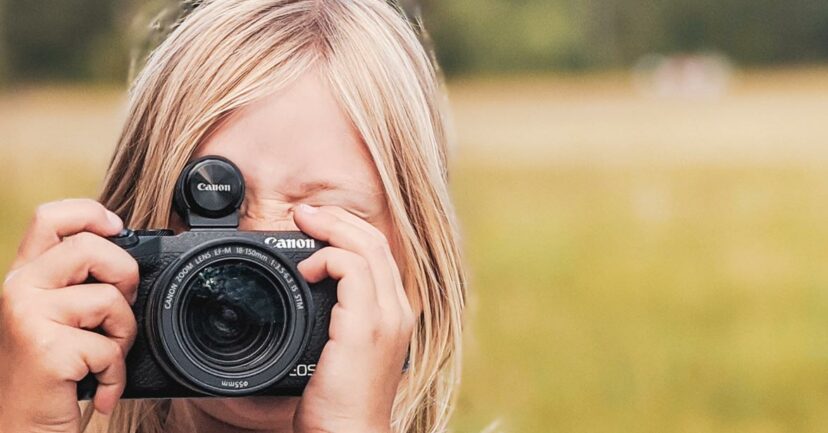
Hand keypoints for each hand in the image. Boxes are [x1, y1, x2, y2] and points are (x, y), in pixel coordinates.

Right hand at [0, 199, 138, 432]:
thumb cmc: (51, 376)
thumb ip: (79, 284)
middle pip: (90, 247)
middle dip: (125, 276)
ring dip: (124, 334)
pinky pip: (110, 346)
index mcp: (24, 276)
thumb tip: (128, 251)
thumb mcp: (59, 319)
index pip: (49, 217)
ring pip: (109, 298)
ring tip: (103, 358)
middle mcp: (18, 289)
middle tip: (119, 311)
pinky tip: (98, 389)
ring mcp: (27, 316)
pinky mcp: (44, 348)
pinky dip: (116, 374)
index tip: (117, 227)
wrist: (21, 429)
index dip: (90, 212)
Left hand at [292, 204, 414, 432]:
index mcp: (395, 314)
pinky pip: (353, 270)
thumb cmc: (340, 402)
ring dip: (332, 228)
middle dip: (339, 219)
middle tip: (305, 213)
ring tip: (303, 223)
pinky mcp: (367, 326)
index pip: (380, 255)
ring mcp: (387, 317)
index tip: (317, 224)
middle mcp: (398, 311)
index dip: (350, 231)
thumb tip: (309, 290)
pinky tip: (307, 269)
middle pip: (377, 242)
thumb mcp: (342, 350)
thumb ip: (337, 318)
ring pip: (368, 247)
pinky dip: (327, 258)